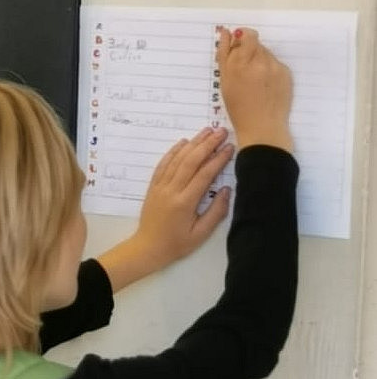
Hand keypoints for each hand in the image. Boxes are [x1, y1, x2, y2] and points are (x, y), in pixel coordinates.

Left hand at [97, 127, 233, 291]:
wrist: (147, 247)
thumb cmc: (177, 244)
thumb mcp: (201, 233)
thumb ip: (216, 211)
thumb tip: (227, 190)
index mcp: (185, 202)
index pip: (205, 174)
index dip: (218, 159)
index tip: (230, 147)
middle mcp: (171, 190)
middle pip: (191, 161)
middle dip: (207, 144)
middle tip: (221, 131)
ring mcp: (160, 186)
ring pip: (177, 159)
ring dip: (193, 143)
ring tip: (207, 131)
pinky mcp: (153, 186)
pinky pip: (163, 164)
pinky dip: (174, 151)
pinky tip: (184, 142)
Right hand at [217, 26, 293, 151]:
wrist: (262, 127)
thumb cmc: (239, 107)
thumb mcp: (225, 81)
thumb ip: (225, 54)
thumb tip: (228, 32)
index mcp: (240, 63)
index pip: (245, 35)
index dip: (242, 36)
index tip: (238, 42)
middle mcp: (258, 62)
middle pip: (255, 43)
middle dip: (249, 51)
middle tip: (245, 69)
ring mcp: (274, 67)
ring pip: (266, 53)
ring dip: (260, 60)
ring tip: (257, 81)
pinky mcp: (286, 73)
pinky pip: (276, 64)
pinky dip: (270, 70)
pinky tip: (267, 86)